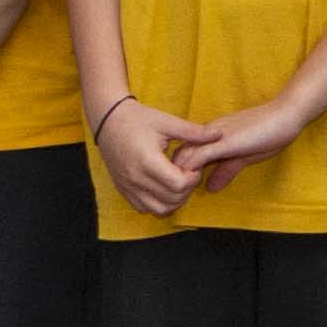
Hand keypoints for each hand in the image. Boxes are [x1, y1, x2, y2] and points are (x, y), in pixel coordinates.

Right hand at [99, 99, 210, 214]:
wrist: (107, 119)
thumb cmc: (138, 118)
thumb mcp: (167, 121)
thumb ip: (193, 132)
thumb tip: (219, 135)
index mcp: (147, 160)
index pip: (177, 184)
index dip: (192, 179)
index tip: (194, 167)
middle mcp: (135, 177)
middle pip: (171, 199)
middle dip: (187, 190)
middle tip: (189, 174)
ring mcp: (127, 186)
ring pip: (158, 209)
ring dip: (174, 201)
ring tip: (178, 182)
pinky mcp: (123, 189)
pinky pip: (144, 208)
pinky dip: (158, 203)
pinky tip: (164, 187)